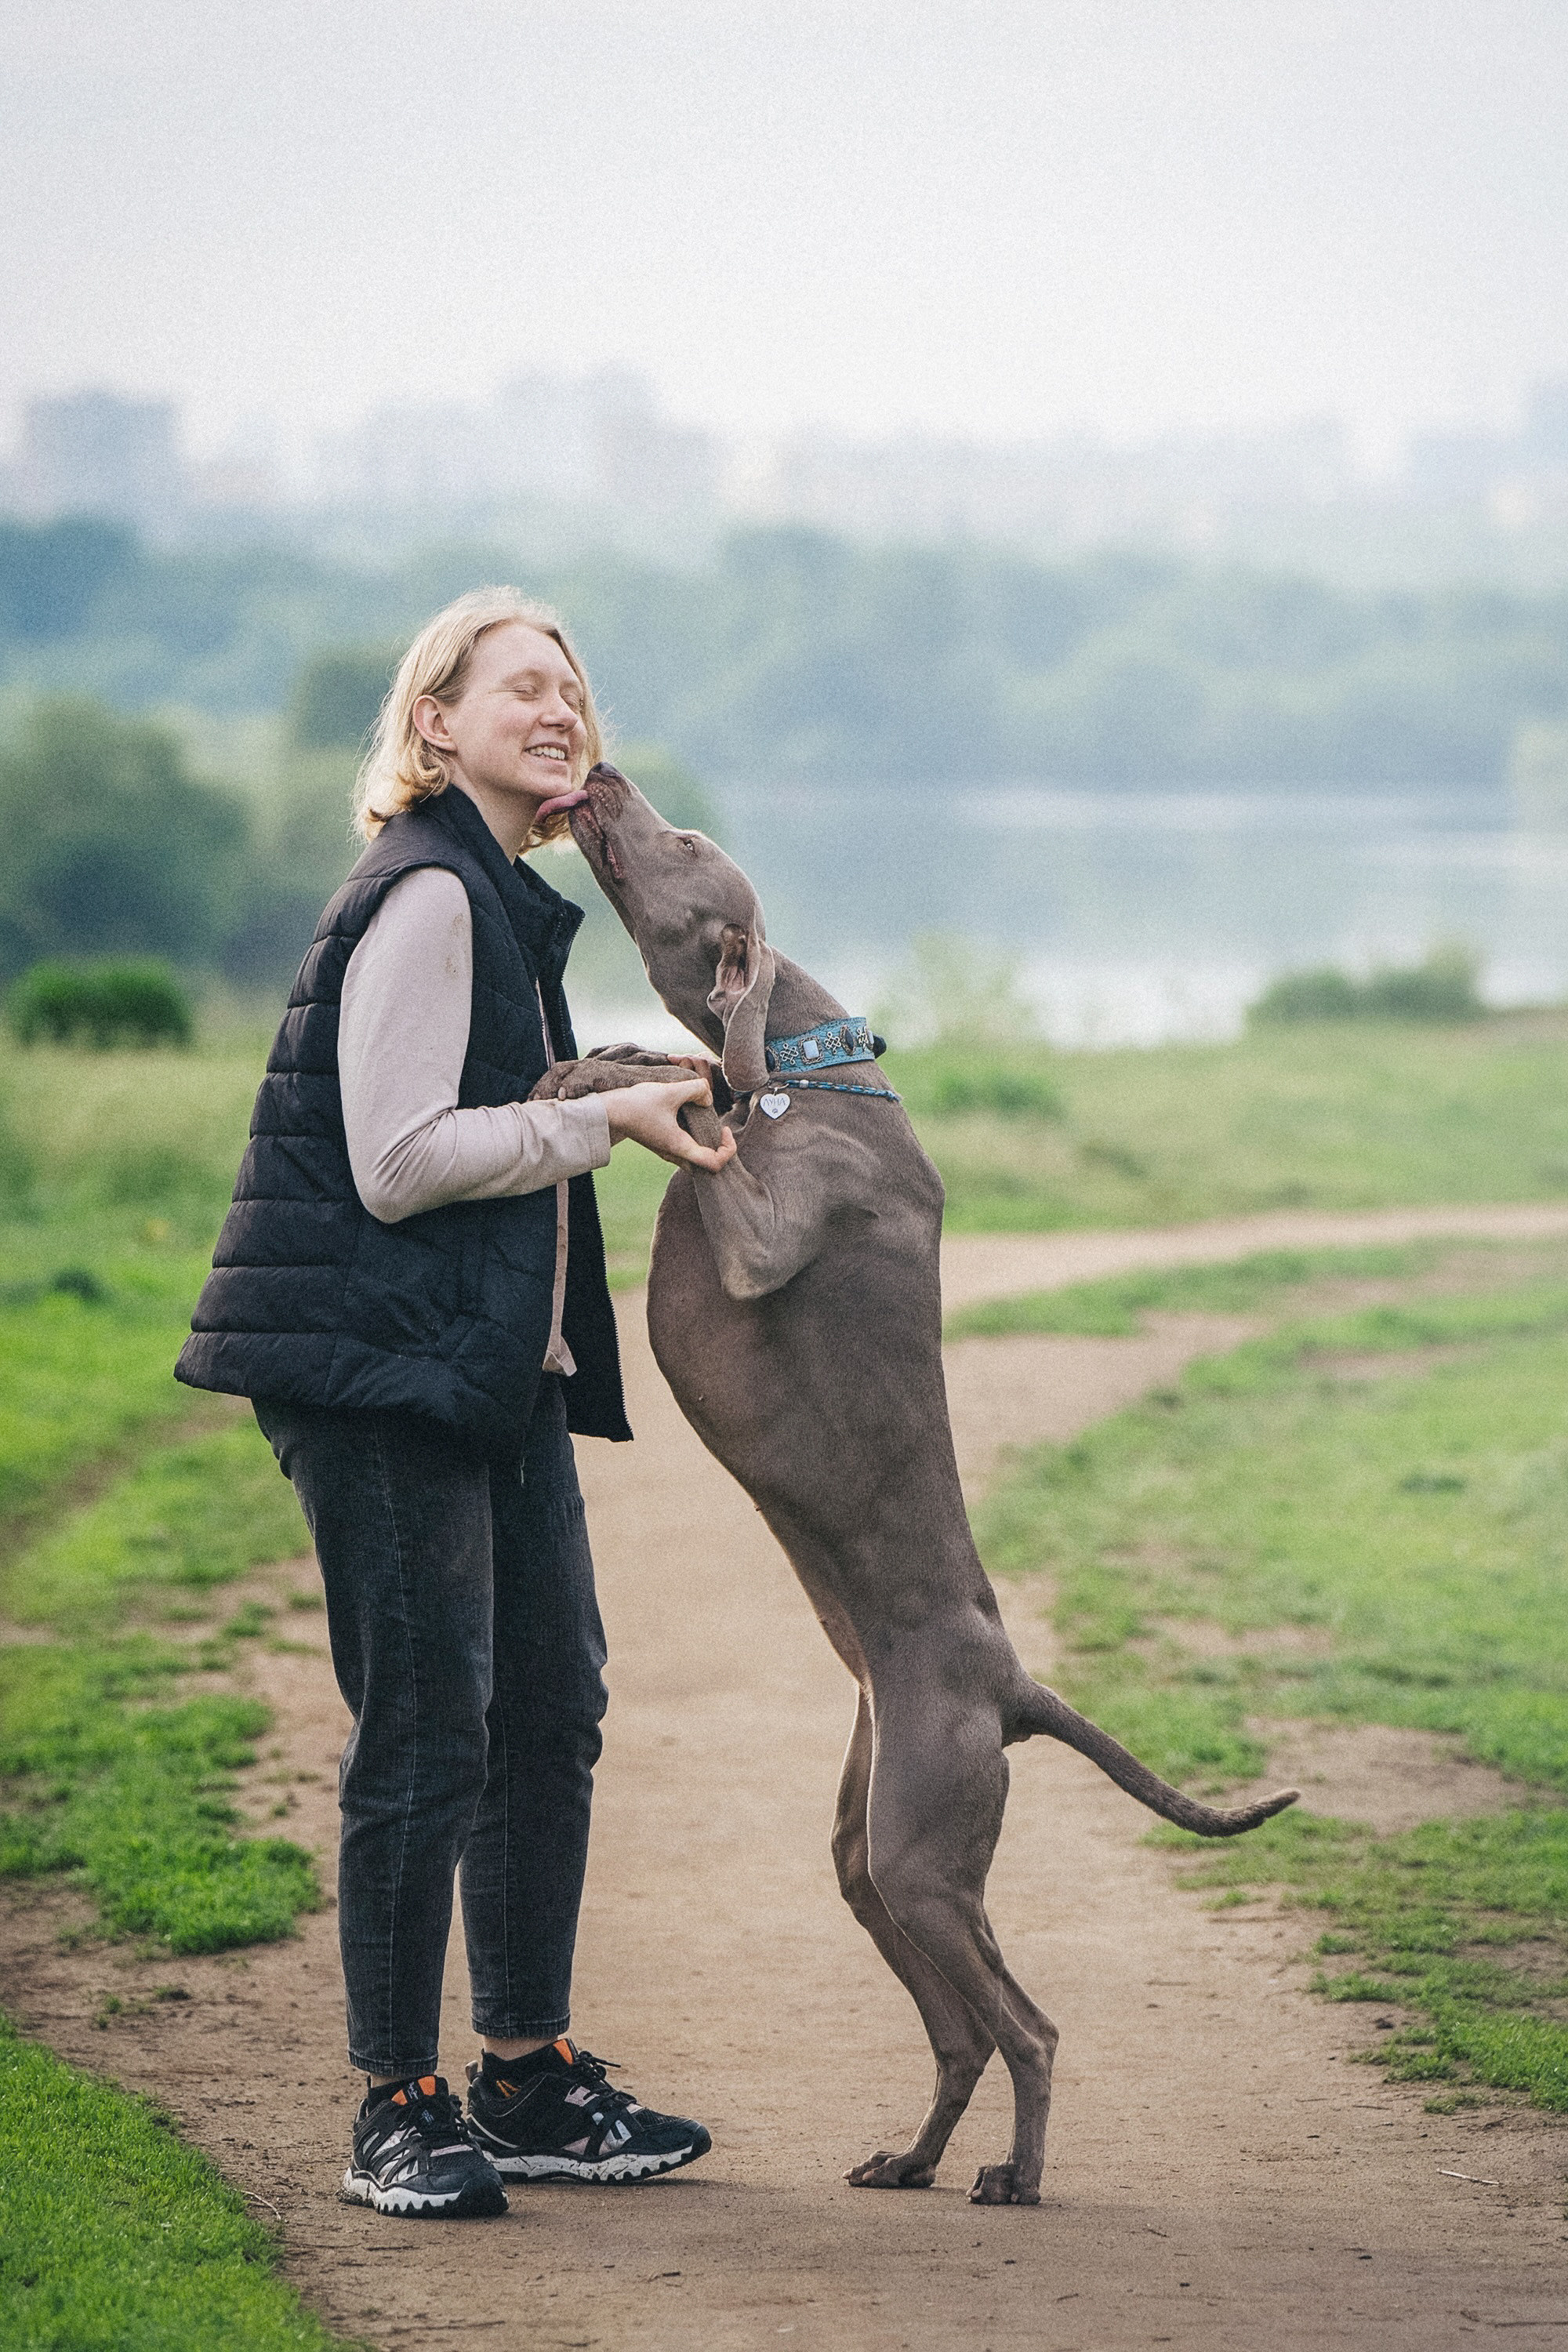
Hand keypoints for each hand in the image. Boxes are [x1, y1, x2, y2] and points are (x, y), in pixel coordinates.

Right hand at [603, 1076, 737, 1172]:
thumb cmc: (636, 1104)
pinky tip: (690, 1114)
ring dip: (705, 1139)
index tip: (723, 1127)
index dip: (727, 1148)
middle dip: (718, 1146)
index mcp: (679, 1147)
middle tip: (718, 1126)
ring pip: (695, 1155)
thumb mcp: (670, 1091)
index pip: (715, 1164)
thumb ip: (696, 1089)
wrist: (607, 1110)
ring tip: (705, 1117)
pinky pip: (684, 1146)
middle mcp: (673, 1154)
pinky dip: (693, 1134)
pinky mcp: (660, 1142)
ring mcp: (666, 1150)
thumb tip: (708, 1096)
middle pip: (707, 1163)